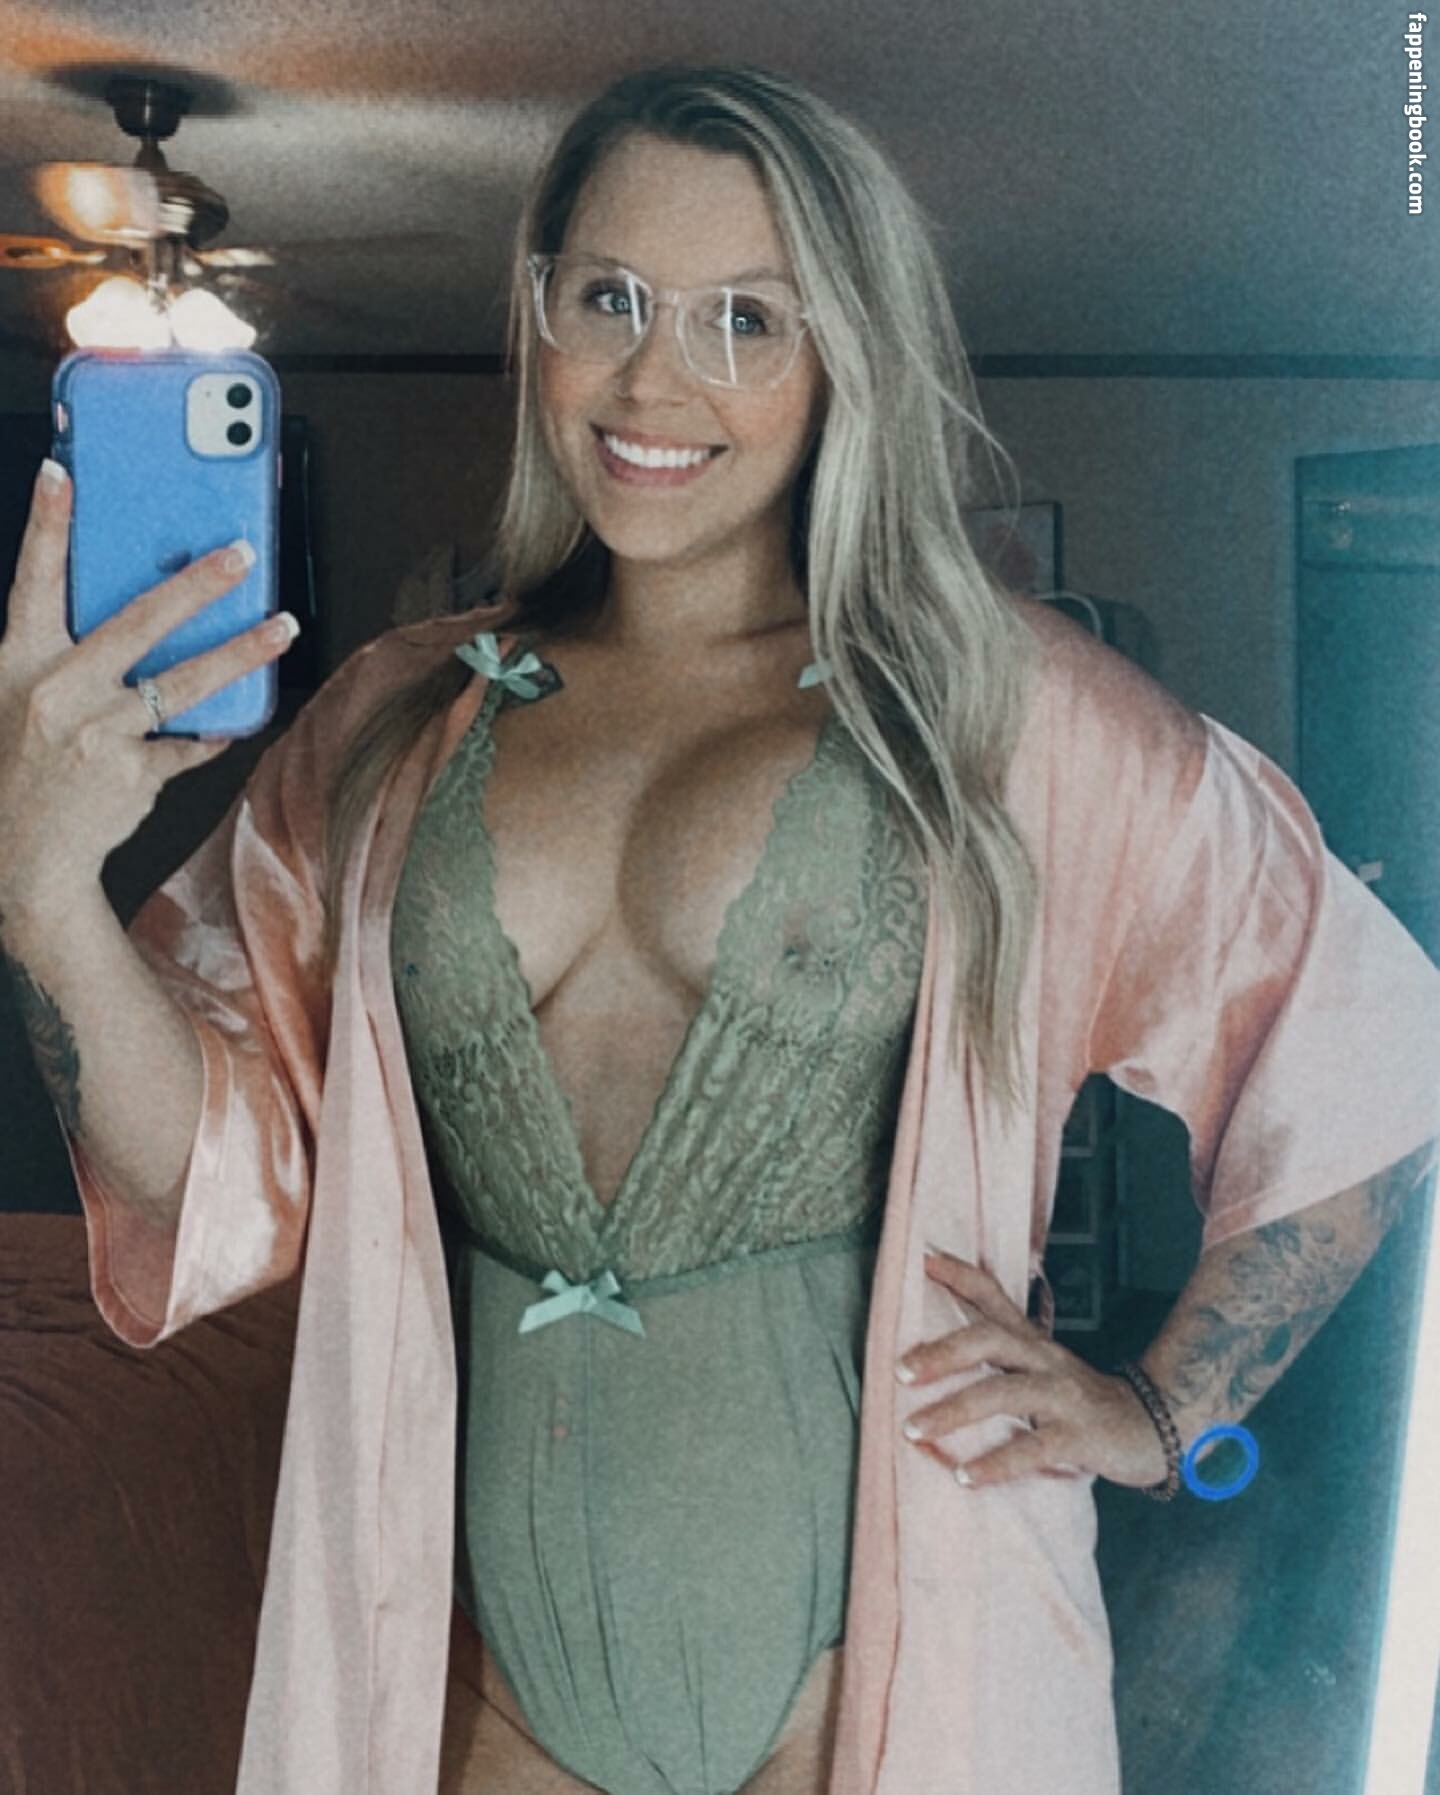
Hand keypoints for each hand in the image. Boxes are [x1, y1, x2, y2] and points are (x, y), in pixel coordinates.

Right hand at [0, 460, 295, 921]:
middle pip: (138, 622)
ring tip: (283, 627)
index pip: (34, 581)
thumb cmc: (29, 763)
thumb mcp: (22, 696)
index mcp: (20, 663)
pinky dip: (214, 731)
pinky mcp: (132, 773)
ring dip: (241, 652)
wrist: (24, 854)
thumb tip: (144, 611)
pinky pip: (190, 741)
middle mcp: (59, 692)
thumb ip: (68, 653)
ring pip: (185, 681)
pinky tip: (235, 720)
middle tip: (241, 554)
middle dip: (196, 584)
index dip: (47, 526)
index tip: (64, 474)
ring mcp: (98, 733)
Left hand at [895, 1248, 1168, 1489]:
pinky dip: (995, 1463)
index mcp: (1031, 1342)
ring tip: (913, 1429)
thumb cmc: (1075, 1398)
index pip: (994, 1296)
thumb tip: (943, 1338)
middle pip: (990, 1340)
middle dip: (943, 1353)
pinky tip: (964, 1477)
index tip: (923, 1257)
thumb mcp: (1039, 1365)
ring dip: (954, 1410)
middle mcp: (1044, 1360)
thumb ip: (999, 1349)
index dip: (960, 1274)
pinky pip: (1032, 1449)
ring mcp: (1063, 1396)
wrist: (1150, 1428)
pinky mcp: (1079, 1437)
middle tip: (900, 1370)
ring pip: (1004, 1393)